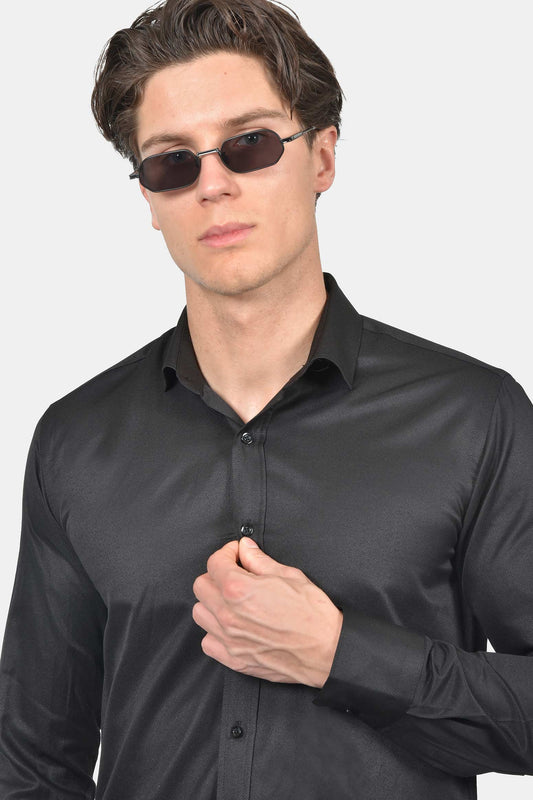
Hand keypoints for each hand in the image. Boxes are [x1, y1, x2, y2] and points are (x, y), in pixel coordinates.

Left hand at [192, 537, 342, 687]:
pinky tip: (232, 626)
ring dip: (212, 602)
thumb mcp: (288, 575)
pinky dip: (214, 632)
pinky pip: (207, 642)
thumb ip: (259, 560)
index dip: (227, 553)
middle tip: (234, 574)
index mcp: (239, 589)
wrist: (327, 650)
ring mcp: (228, 639)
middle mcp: (228, 614)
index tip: (237, 554)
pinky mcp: (234, 659)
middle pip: (201, 586)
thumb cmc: (312, 613)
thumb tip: (245, 548)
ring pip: (200, 613)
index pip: (214, 563)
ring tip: (231, 601)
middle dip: (216, 575)